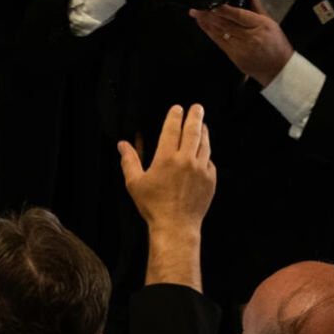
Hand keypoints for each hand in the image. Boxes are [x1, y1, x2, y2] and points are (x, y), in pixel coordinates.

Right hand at [120, 105, 214, 290]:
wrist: (176, 226)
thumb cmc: (153, 206)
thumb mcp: (135, 183)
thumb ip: (129, 161)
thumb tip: (122, 145)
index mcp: (166, 158)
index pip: (172, 129)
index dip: (175, 116)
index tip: (177, 108)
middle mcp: (186, 160)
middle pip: (193, 131)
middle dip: (195, 116)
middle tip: (197, 107)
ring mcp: (201, 169)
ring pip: (205, 144)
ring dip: (204, 132)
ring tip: (203, 125)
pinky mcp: (210, 180)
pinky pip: (210, 162)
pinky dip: (206, 155)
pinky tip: (203, 154)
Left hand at [190, 0, 293, 85]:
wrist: (278, 68)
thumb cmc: (276, 44)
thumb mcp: (271, 22)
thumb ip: (257, 7)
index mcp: (260, 25)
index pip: (239, 15)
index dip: (224, 10)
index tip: (213, 4)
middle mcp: (249, 37)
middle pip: (225, 24)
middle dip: (209, 15)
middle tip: (198, 8)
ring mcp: (241, 48)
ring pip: (220, 33)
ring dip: (206, 23)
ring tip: (196, 14)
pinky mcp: (234, 57)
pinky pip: (219, 43)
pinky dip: (210, 33)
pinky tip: (204, 26)